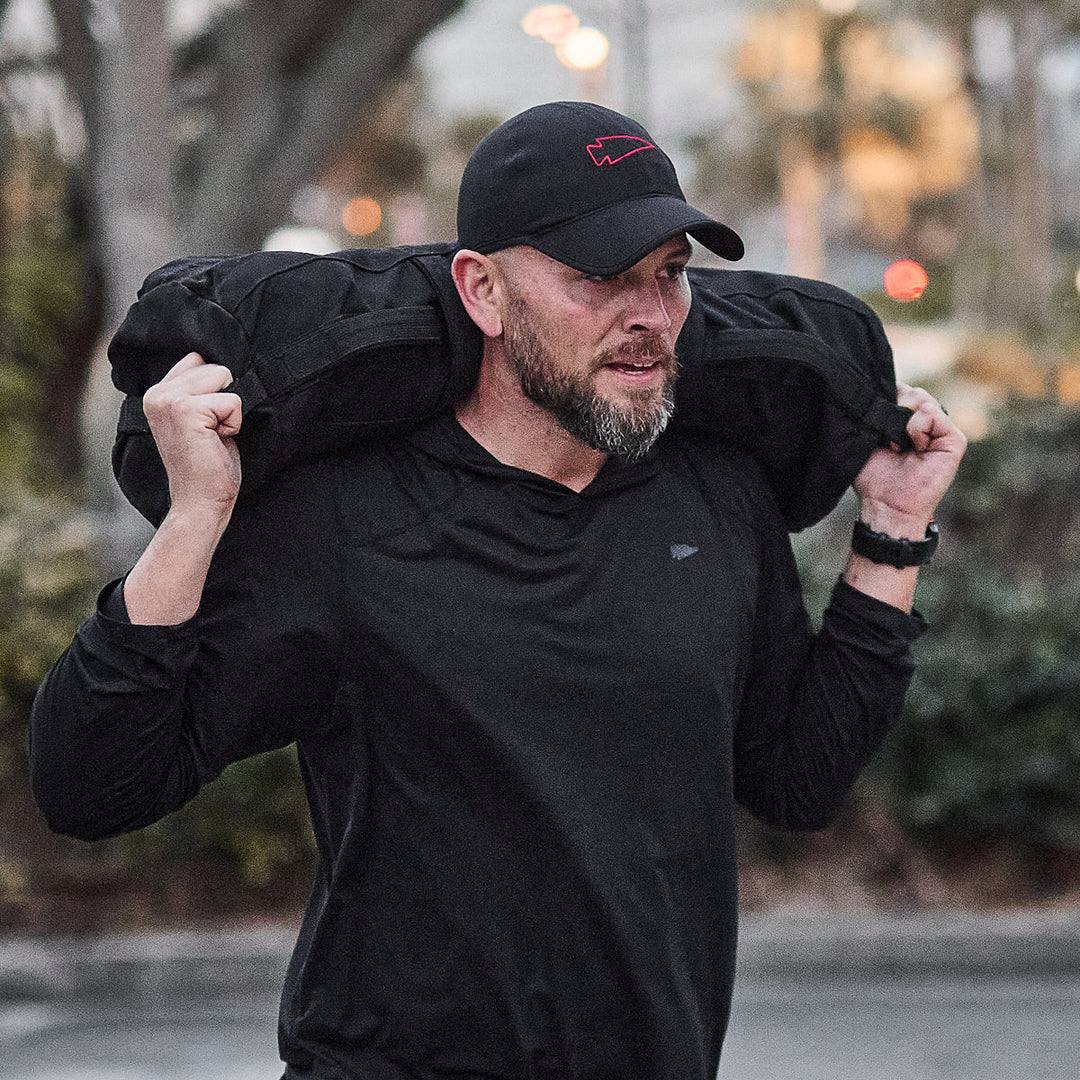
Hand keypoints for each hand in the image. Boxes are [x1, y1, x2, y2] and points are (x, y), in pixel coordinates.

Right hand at [142, 352, 242, 521]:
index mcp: (156, 393)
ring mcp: (168, 400)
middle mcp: (156, 393)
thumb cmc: (207, 465)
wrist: (200, 502)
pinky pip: (233, 401)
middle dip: (224, 398)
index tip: (207, 420)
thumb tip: (225, 366)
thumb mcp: (200, 420)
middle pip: (214, 366)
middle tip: (210, 432)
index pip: (198, 360)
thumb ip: (199, 391)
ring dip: (229, 411)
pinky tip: (216, 441)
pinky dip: (233, 423)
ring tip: (212, 435)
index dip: (216, 387)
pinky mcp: (186, 410)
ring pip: (223, 377)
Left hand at [853, 383, 966, 538]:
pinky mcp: (954, 440)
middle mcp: (926, 424)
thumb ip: (876, 414)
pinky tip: (914, 447)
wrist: (887, 505)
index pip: (899, 391)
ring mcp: (941, 431)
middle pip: (911, 391)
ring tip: (897, 444)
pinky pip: (932, 413)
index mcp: (906, 423)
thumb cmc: (874, 477)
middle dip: (892, 406)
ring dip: (902, 419)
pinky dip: (917, 428)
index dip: (885, 396)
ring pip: (922, 398)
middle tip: (885, 436)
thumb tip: (876, 388)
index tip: (874, 416)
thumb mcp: (868, 438)